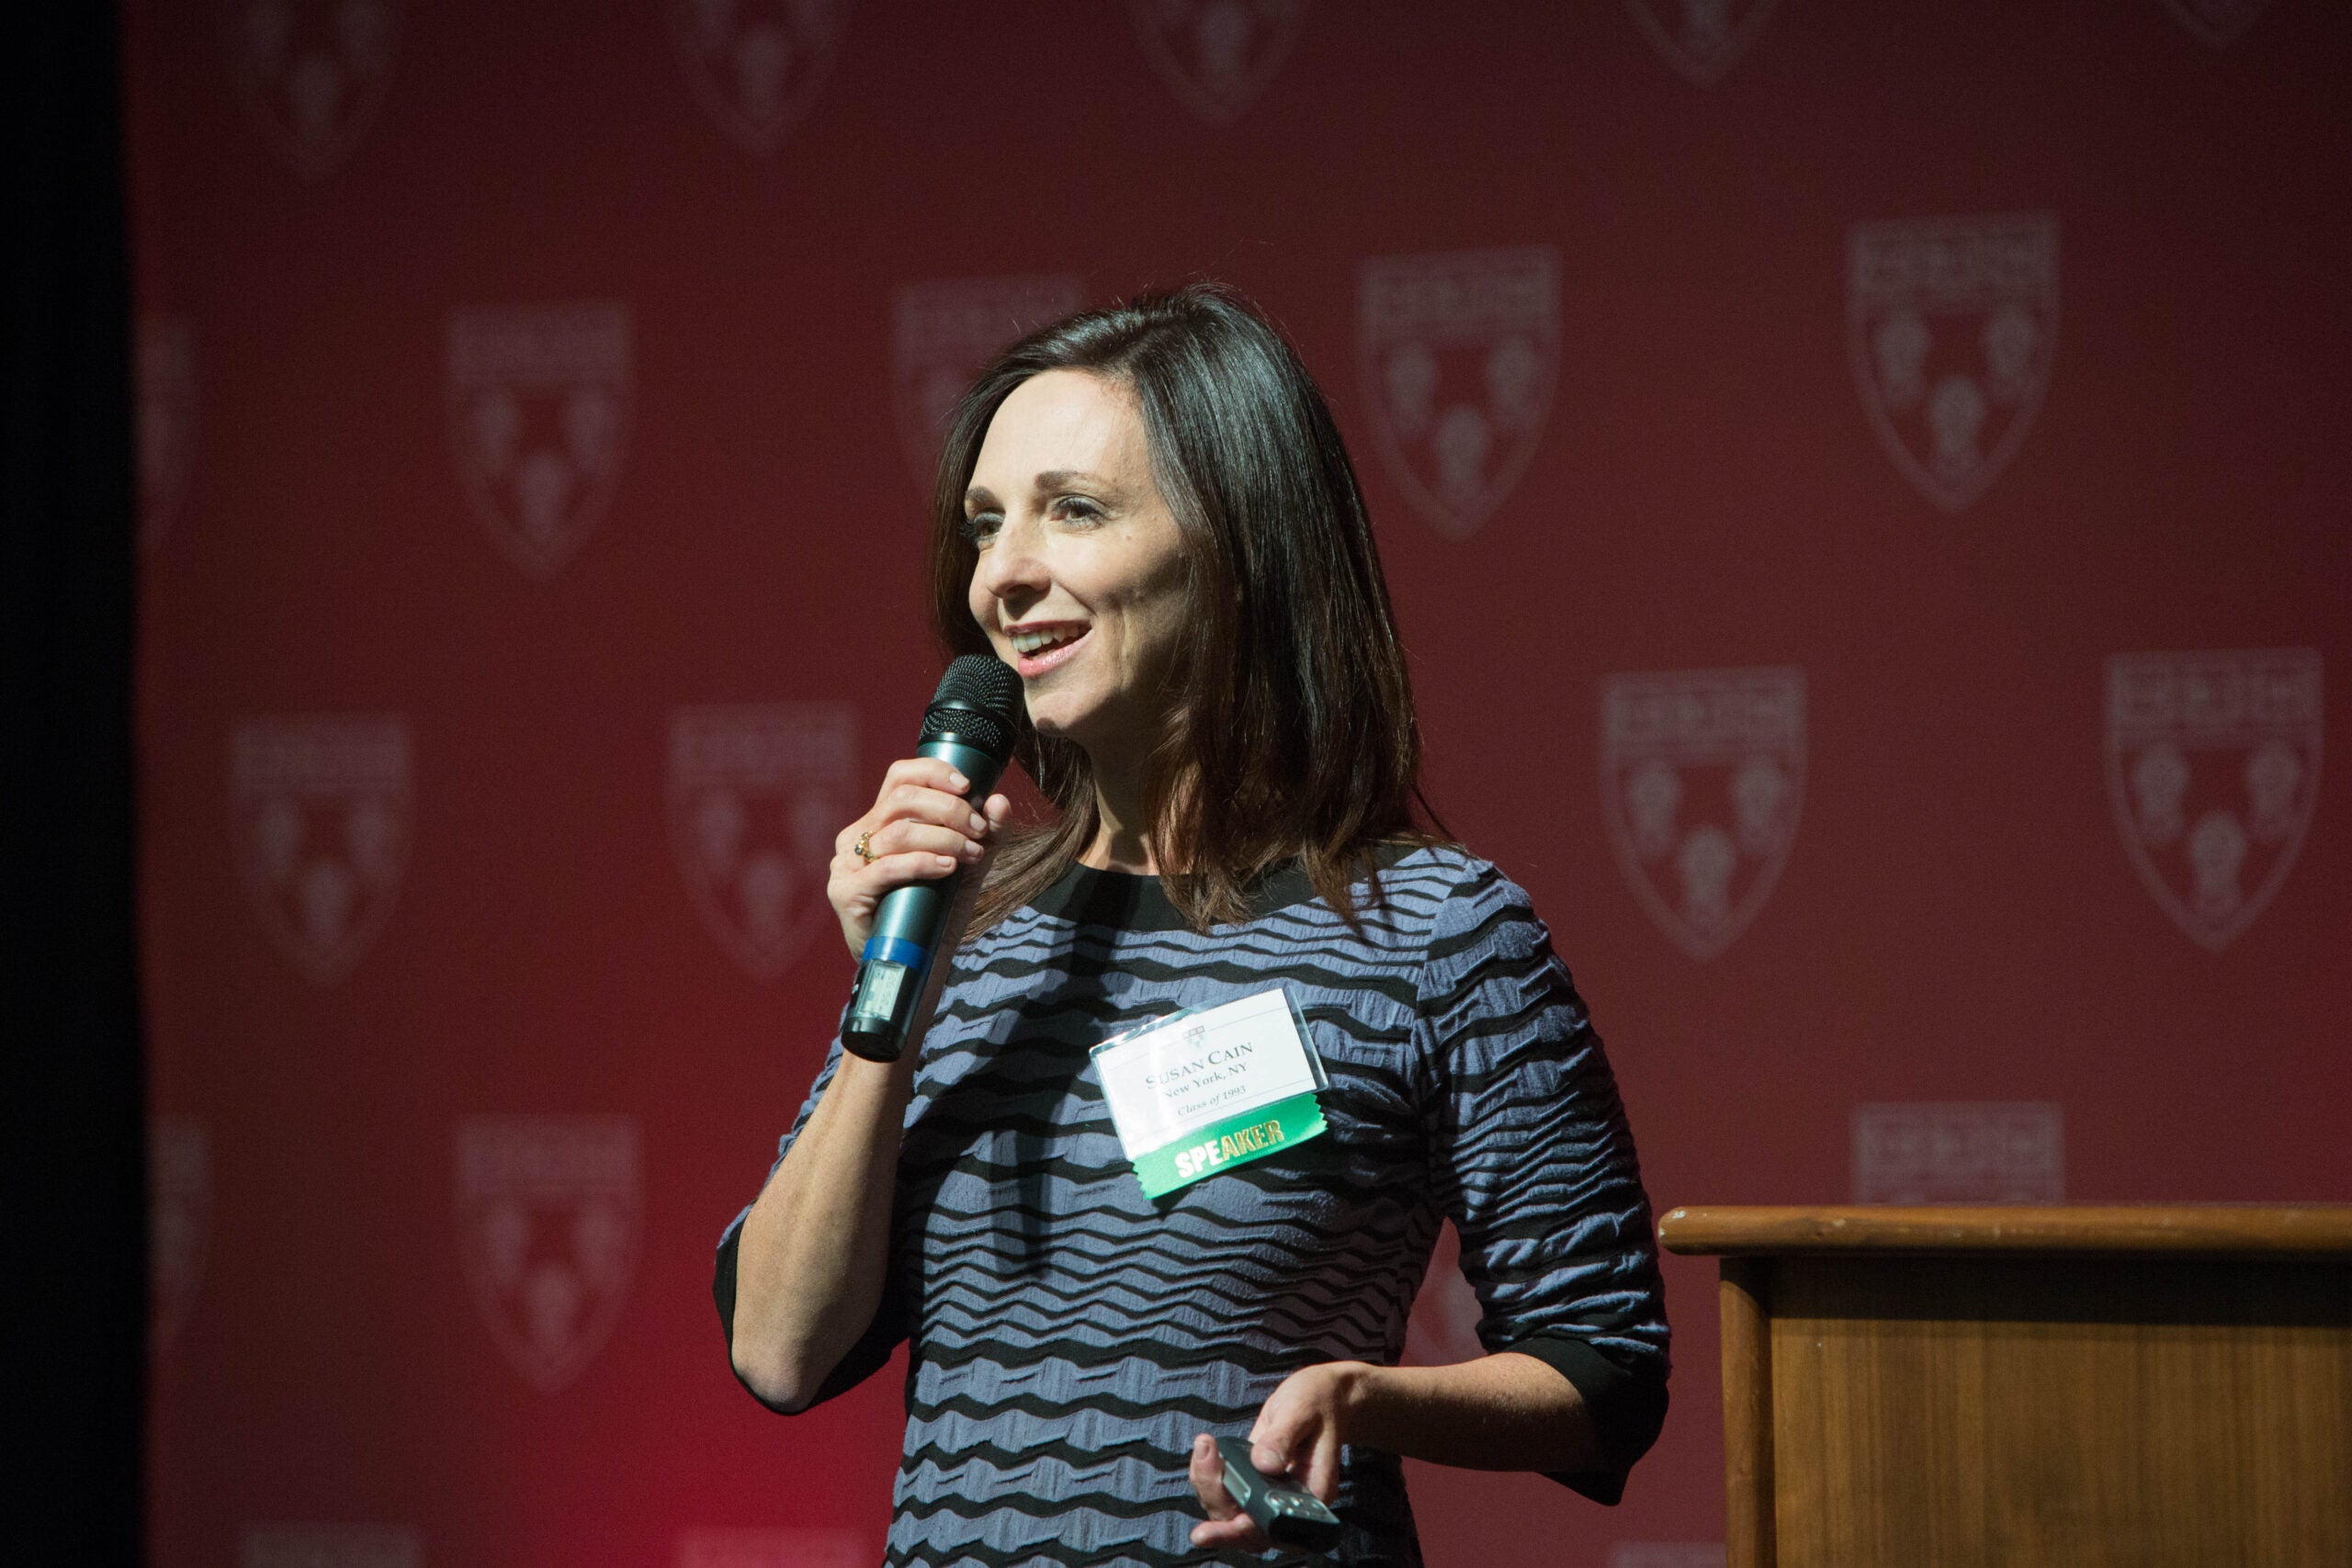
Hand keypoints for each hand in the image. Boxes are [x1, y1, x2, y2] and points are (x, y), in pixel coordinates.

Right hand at [828, 758, 1010, 957]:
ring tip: (970, 853)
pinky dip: (922, 863)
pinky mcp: (845, 892)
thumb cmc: (935, 910)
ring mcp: (846, 864)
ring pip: (898, 832)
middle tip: (979, 829)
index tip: (968, 786)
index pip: (899, 777)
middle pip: (902, 799)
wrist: (915, 964)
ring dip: (944, 838)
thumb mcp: (967, 866)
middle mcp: (858, 836)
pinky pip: (886, 867)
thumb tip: (1000, 801)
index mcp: (879, 821)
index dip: (933, 773)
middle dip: (949, 809)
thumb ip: (985, 835)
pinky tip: (948, 867)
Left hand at [1188, 1361, 1369, 1551]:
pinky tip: (1207, 1449)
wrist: (1320, 1397)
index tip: (1231, 1515)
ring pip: (1229, 1514)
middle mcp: (1290, 1505)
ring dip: (1208, 1486)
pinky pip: (1225, 1494)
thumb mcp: (1301, 1411)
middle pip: (1246, 1528)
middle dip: (1217, 1501)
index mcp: (1312, 1495)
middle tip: (1204, 1459)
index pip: (1276, 1527)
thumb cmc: (1317, 1402)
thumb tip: (1263, 1465)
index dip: (1249, 1529)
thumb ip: (1283, 1438)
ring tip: (1205, 1447)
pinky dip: (1209, 1476)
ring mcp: (1270, 1496)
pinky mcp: (1254, 1484)